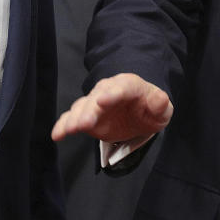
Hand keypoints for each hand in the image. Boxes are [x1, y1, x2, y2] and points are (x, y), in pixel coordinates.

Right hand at [51, 73, 172, 142]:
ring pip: (82, 106)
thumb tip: (160, 99)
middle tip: (84, 122)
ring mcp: (95, 102)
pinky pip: (72, 118)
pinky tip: (57, 134)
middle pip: (97, 97)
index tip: (102, 101)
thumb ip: (160, 104)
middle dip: (90, 109)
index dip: (112, 94)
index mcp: (130, 85)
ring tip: (69, 129)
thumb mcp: (162, 108)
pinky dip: (63, 125)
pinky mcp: (85, 115)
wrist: (138, 113)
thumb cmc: (150, 109)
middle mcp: (108, 90)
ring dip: (75, 118)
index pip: (122, 87)